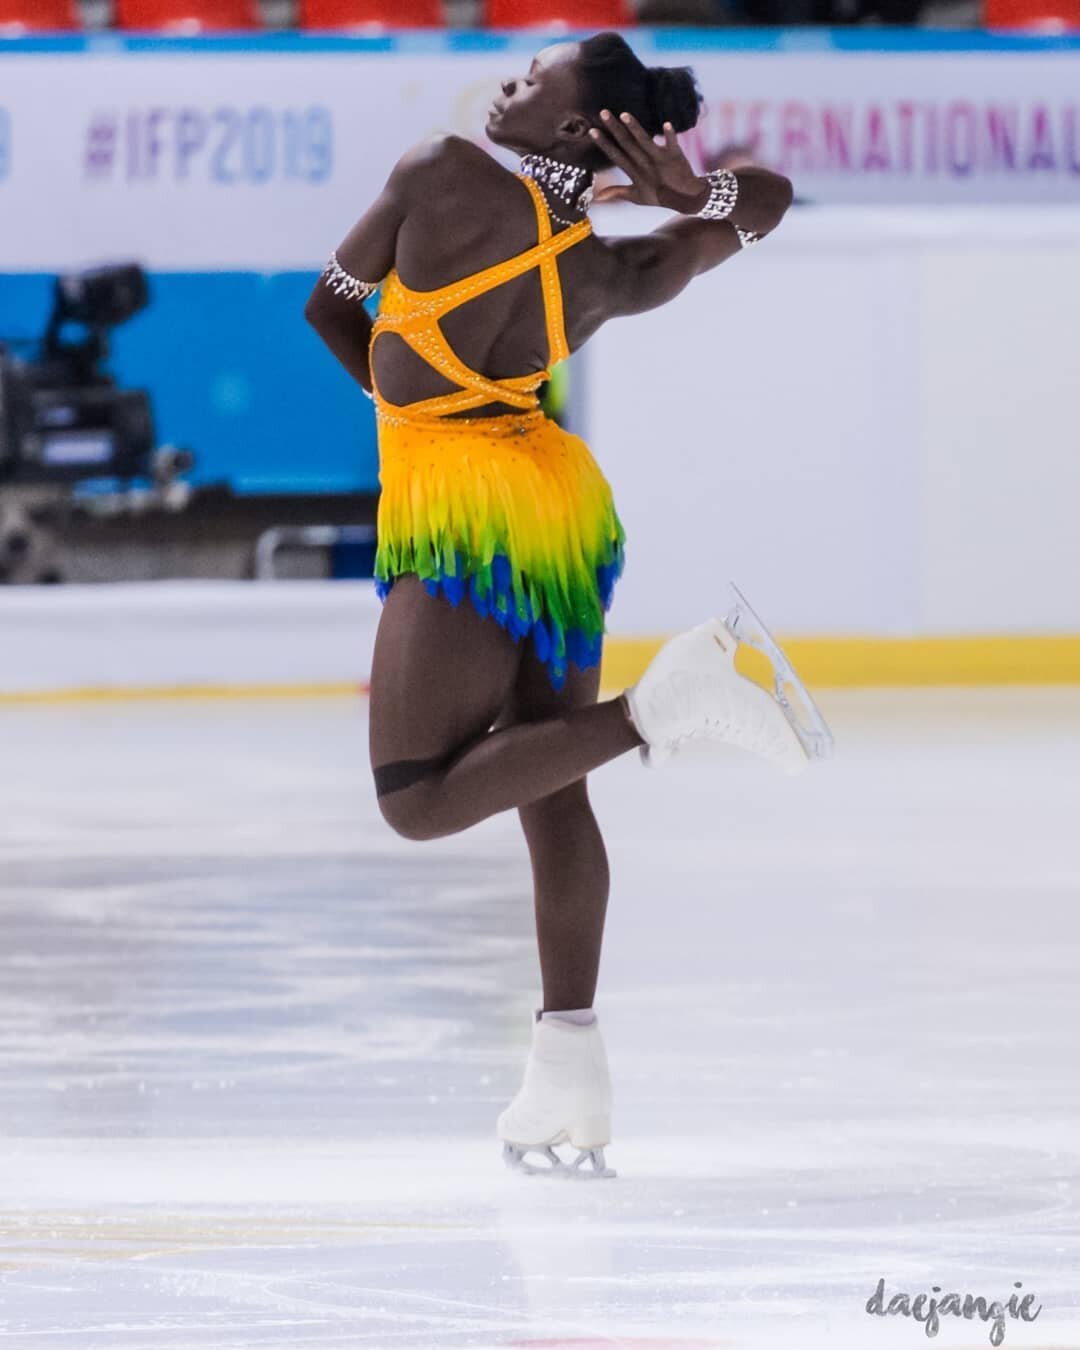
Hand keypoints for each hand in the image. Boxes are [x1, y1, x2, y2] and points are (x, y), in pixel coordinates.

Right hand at [589, 110, 708, 214]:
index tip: (592, 131)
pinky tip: (666, 123)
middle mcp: (644, 164)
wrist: (685, 197)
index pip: (615, 155)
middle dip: (614, 128)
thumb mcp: (636, 197)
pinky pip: (672, 143)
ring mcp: (659, 159)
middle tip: (603, 112)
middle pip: (627, 143)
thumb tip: (597, 196)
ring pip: (644, 141)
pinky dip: (669, 135)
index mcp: (634, 172)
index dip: (604, 143)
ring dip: (635, 128)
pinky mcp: (674, 155)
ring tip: (624, 114)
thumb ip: (617, 192)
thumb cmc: (659, 196)